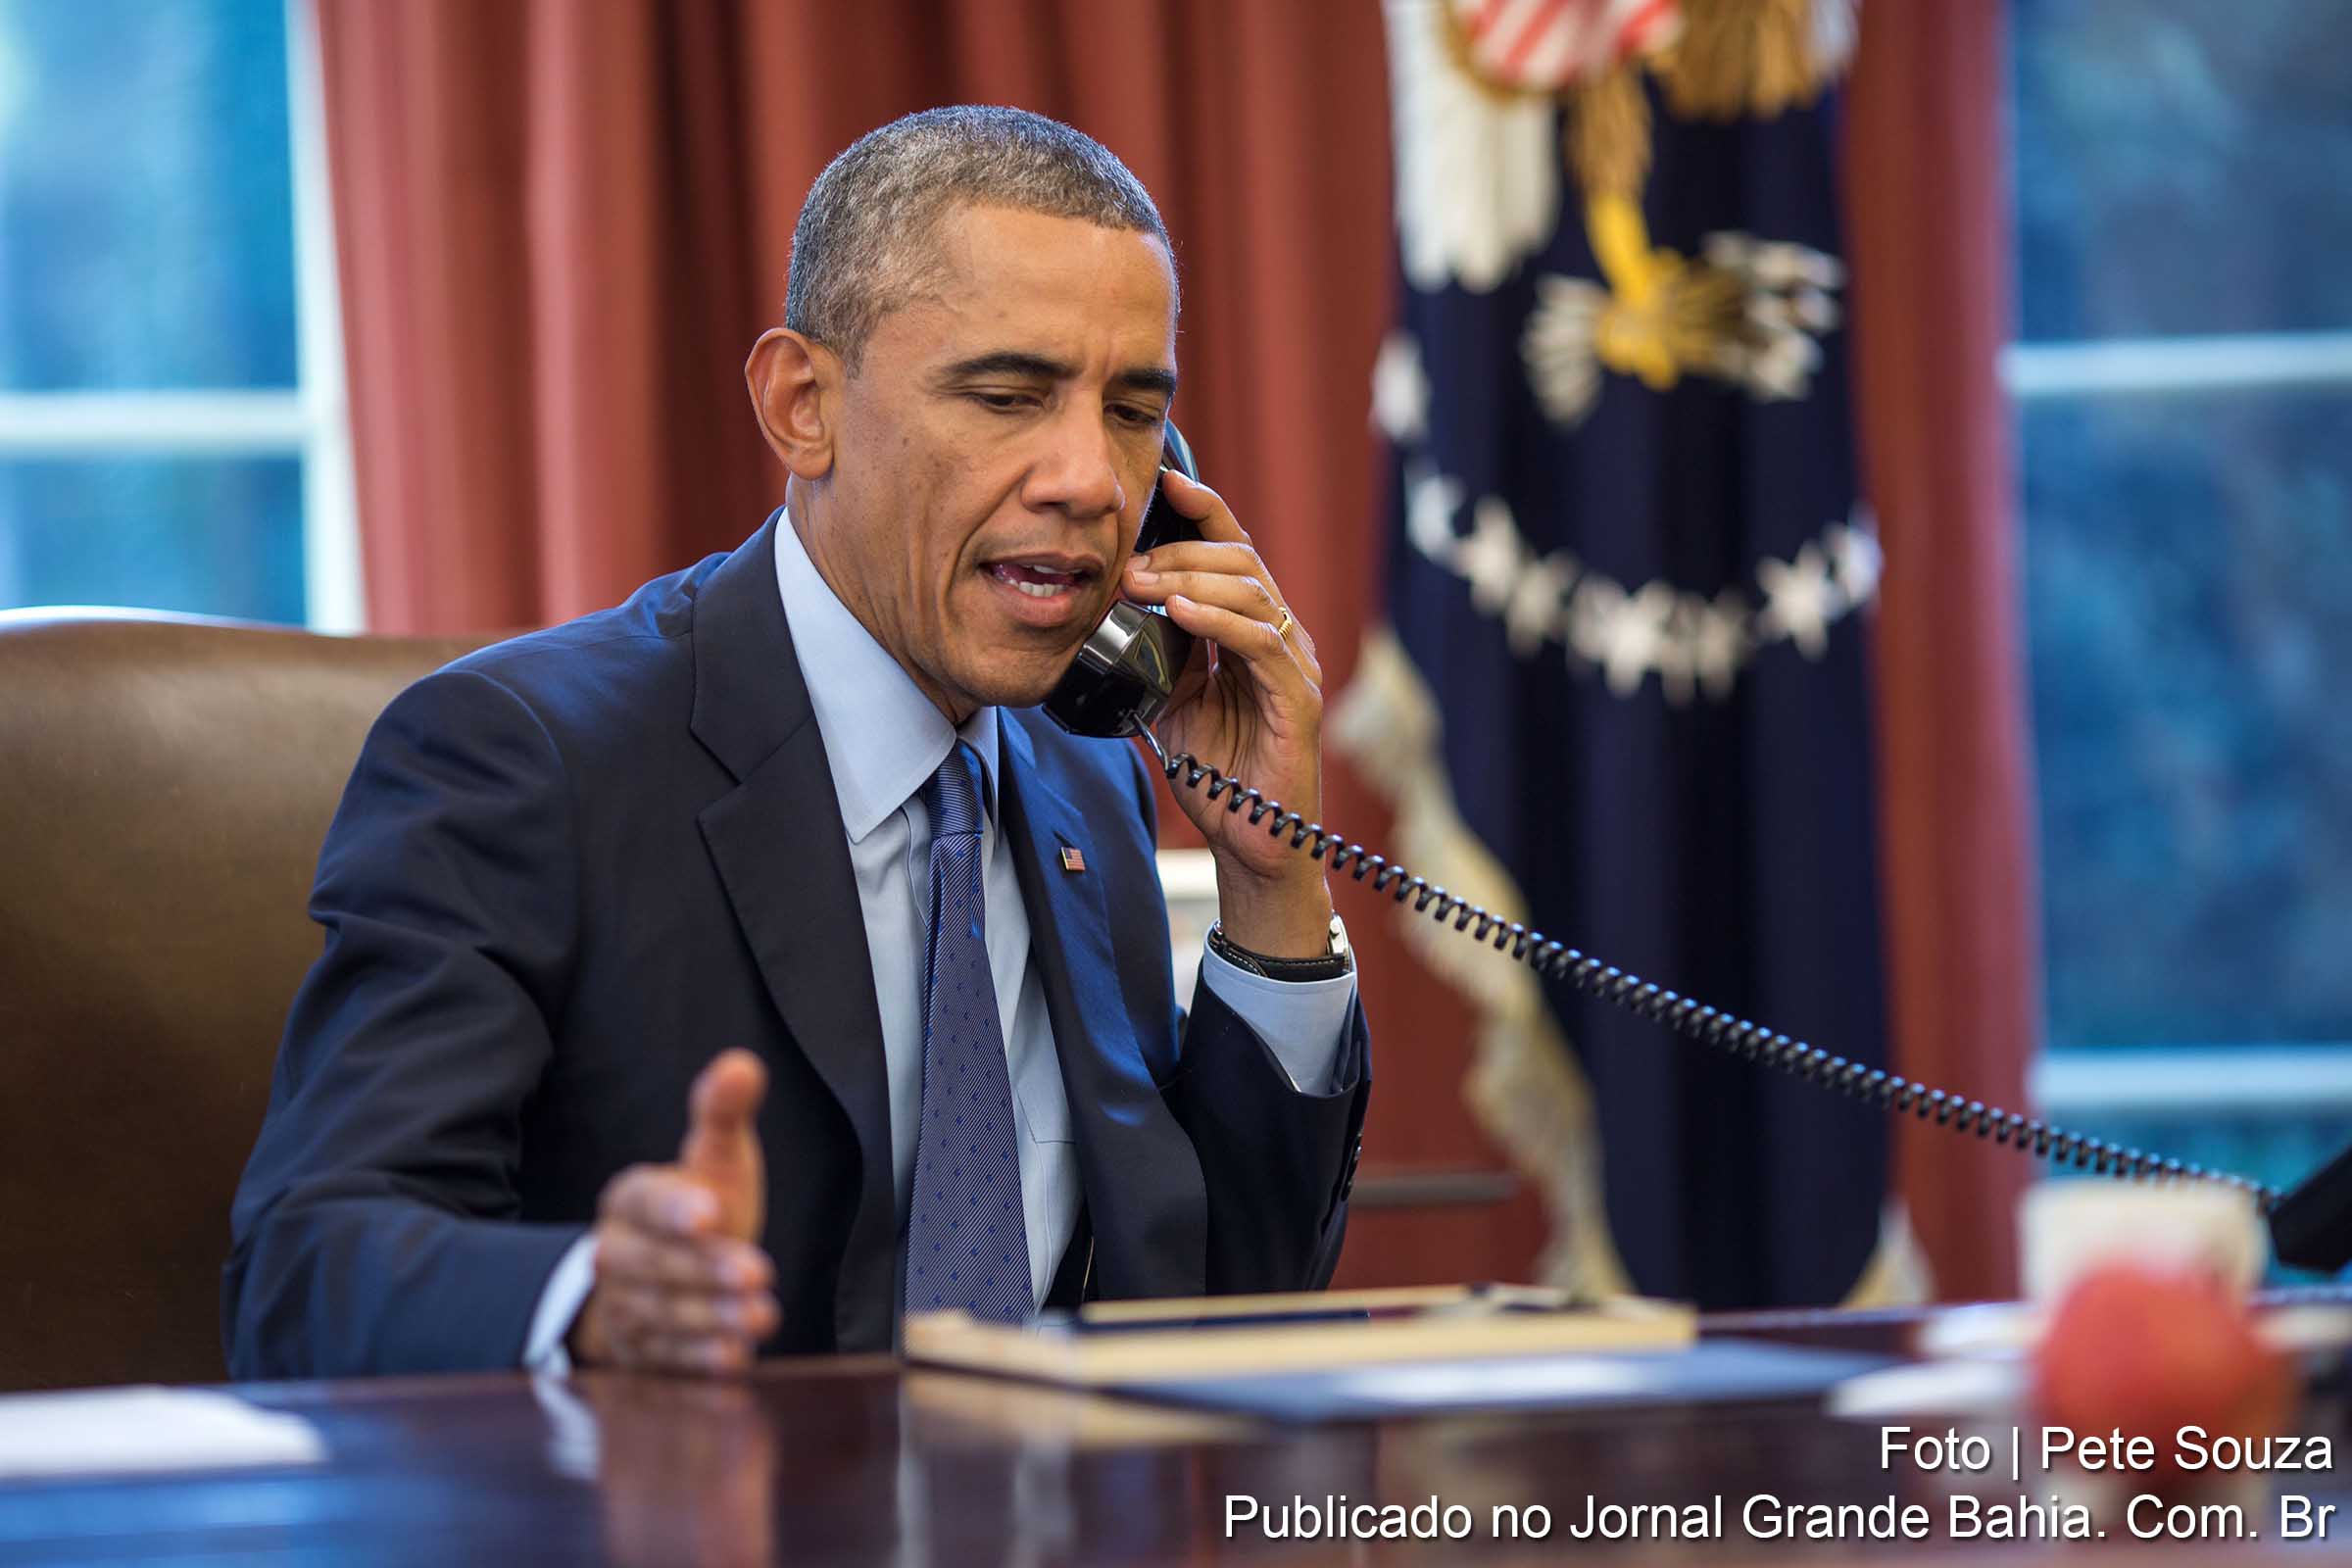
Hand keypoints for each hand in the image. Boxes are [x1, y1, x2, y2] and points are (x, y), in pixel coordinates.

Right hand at [569, 1049, 779, 1374]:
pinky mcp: (640, 1353)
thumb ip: (723, 1114)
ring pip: (661, 1314)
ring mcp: (623, 1307)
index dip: (674, 1207)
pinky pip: (665, 1359)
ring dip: (711, 1319)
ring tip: (762, 1316)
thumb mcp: (715, 1159)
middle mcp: (616, 1254)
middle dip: (705, 1269)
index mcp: (630, 1199)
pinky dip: (698, 1361)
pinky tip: (734, 1358)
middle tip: (758, 1272)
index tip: (711, 1211)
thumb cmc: (699, 1207)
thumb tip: (741, 1063)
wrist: (665, 1275)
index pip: (644, 1200)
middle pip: (653, 1263)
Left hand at [1121, 467, 1333, 957]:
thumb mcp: (1170, 701)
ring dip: (1191, 580)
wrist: (1251, 841)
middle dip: (1181, 550)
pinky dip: (1218, 621)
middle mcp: (1281, 638)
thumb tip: (1103, 613)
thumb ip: (1153, 654)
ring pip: (1251, 593)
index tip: (1165, 481)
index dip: (1204, 512)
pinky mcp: (1299, 699)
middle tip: (1129, 561)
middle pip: (1241, 562)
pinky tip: (1180, 613)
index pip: (1233, 554)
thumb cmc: (1218, 773)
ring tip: (1143, 582)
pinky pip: (1261, 643)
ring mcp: (1295, 666)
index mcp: (1251, 631)